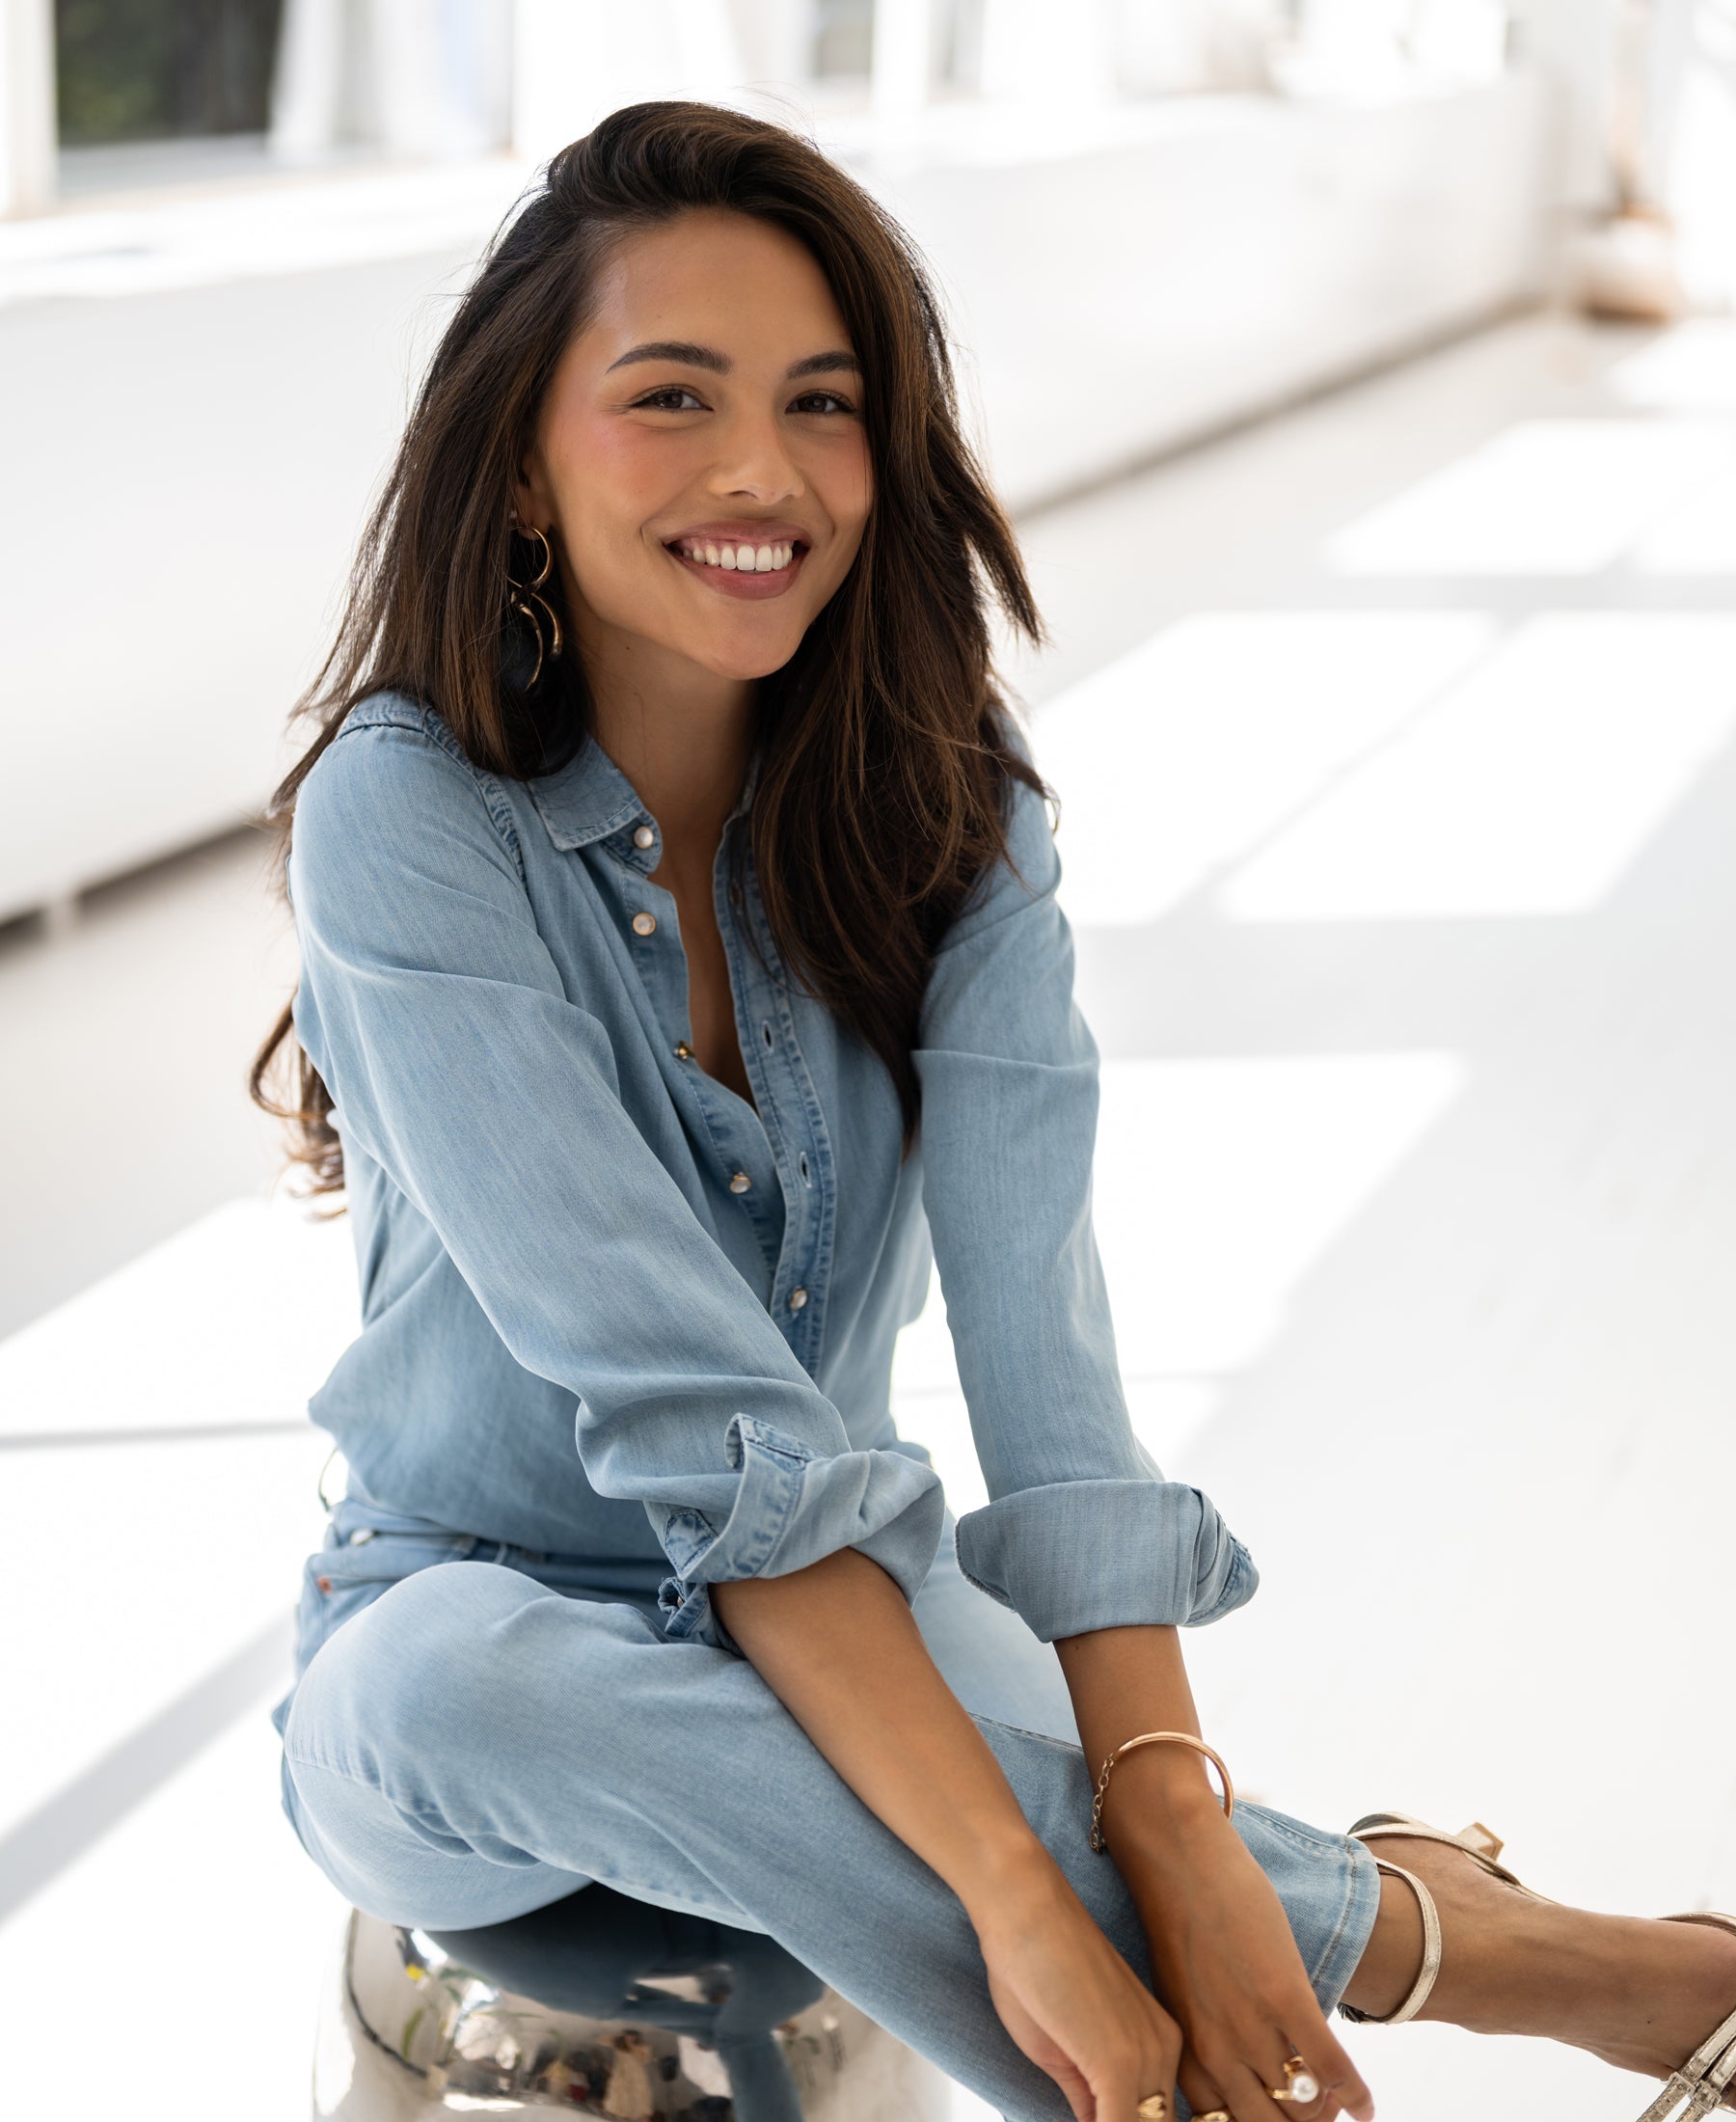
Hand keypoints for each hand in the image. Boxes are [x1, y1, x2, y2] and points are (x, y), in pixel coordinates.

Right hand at [967, 1852, 1183, 2121]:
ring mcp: (1146, 2058)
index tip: (1101, 2116)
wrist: (1025, 1907)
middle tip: (1087, 2116)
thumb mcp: (1060, 2049)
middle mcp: (1165, 2051)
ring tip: (1081, 2116)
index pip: (1155, 2118)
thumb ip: (1085, 2095)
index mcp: (1159, 2042)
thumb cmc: (1033, 1964)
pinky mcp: (1118, 2064)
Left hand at [1114, 1786, 1372, 2121]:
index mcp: (1185, 2059)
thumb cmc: (1178, 1923)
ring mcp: (1249, 2028)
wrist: (1177, 1860)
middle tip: (1318, 2119)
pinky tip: (1366, 2106)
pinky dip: (1355, 2095)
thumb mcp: (1184, 2001)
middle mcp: (1214, 2056)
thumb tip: (1241, 2078)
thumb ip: (1207, 2045)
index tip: (1281, 2120)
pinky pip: (1330, 2068)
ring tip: (1338, 2108)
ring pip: (1304, 2108)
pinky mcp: (1283, 1997)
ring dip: (1326, 2114)